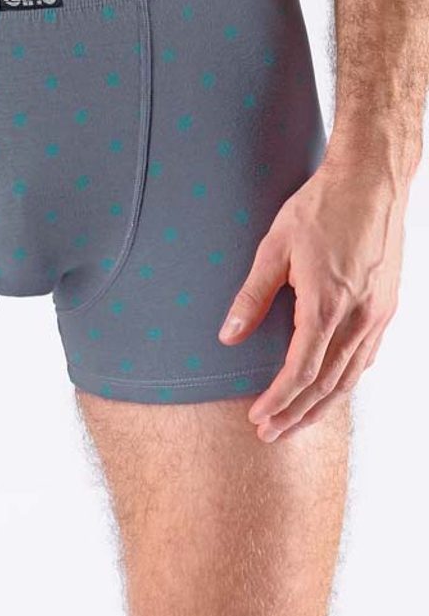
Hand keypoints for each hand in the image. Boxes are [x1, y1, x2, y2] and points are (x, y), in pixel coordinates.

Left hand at [218, 158, 406, 441]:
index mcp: (327, 304)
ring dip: (322, 405)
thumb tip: (229, 335)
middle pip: (327, 385)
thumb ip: (252, 295)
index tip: (257, 418)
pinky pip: (366, 357)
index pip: (302, 371)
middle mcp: (359, 317)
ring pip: (351, 376)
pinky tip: (332, 389)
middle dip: (297, 414)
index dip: (278, 400)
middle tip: (270, 434)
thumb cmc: (321, 207)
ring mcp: (378, 314)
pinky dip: (346, 381)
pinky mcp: (387, 306)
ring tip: (296, 424)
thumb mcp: (275, 247)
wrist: (371, 181)